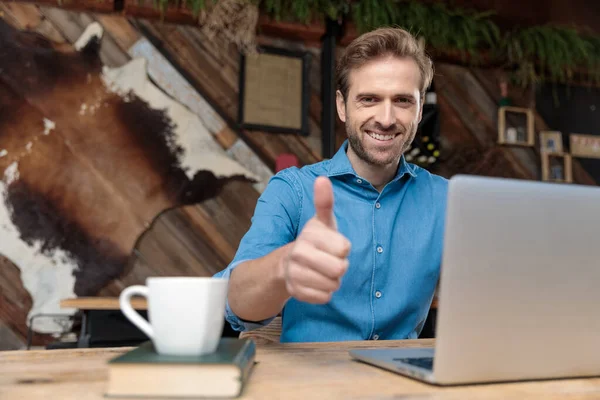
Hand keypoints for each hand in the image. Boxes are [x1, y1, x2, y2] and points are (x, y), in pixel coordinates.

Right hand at [281, 176, 350, 303]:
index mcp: (309, 235)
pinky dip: (324, 293)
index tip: (331, 245)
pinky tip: (315, 282)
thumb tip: (322, 179)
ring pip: (333, 285)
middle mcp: (299, 254)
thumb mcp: (321, 221)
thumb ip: (324, 202)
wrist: (287, 264)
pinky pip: (324, 298)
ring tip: (321, 271)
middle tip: (329, 260)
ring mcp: (295, 274)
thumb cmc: (314, 241)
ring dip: (332, 281)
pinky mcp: (295, 292)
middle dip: (340, 267)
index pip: (345, 248)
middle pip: (340, 269)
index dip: (343, 248)